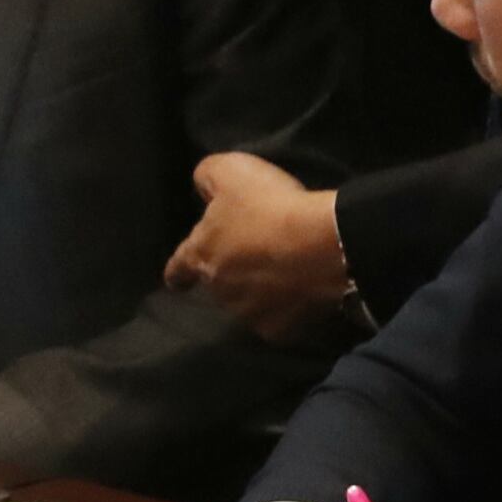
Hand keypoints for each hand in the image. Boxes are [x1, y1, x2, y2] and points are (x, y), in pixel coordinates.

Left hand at [163, 153, 350, 341]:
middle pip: (217, 284)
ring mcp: (249, 314)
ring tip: (280, 274)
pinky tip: (299, 293)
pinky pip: (278, 319)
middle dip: (229, 274)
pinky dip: (285, 309)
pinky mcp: (280, 331)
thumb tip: (202, 188)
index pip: (177, 269)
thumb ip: (207, 177)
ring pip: (246, 304)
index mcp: (201, 255)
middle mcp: (219, 291)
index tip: (179, 279)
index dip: (177, 272)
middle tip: (254, 255)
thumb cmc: (270, 206)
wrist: (323, 244)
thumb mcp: (230, 170)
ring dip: (256, 292)